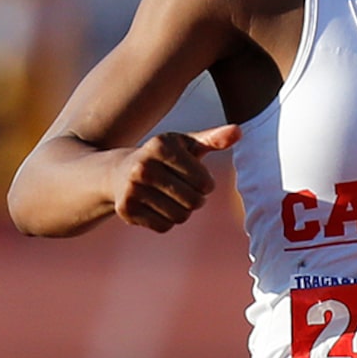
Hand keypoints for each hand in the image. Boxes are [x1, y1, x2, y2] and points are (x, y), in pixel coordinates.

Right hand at [111, 123, 239, 231]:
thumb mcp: (186, 144)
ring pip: (180, 216)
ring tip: (172, 197)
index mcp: (161, 146)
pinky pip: (163, 226)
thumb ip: (213, 138)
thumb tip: (238, 131)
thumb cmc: (163, 156)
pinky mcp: (126, 210)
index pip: (204, 182)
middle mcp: (143, 167)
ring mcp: (132, 189)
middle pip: (193, 201)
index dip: (206, 184)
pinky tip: (157, 206)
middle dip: (196, 199)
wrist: (118, 172)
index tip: (195, 177)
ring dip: (182, 211)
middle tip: (185, 190)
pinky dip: (166, 220)